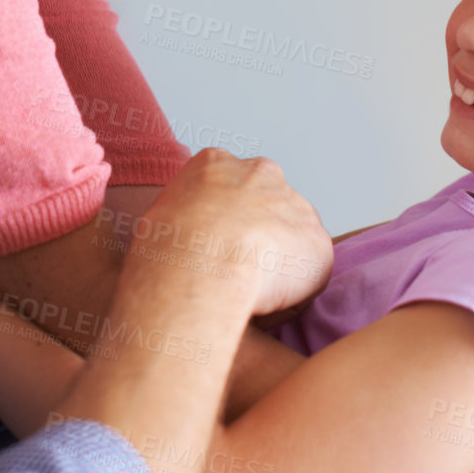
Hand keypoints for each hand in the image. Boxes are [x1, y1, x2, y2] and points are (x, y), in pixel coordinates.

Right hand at [125, 149, 331, 318]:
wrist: (202, 263)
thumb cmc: (168, 248)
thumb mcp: (155, 218)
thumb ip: (179, 218)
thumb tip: (179, 240)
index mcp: (216, 164)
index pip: (226, 186)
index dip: (222, 221)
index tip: (212, 248)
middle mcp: (262, 173)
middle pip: (266, 204)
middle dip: (257, 234)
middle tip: (234, 272)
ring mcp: (294, 205)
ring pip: (290, 239)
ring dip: (277, 264)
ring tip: (249, 296)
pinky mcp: (318, 242)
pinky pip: (308, 275)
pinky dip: (293, 295)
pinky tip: (267, 308)